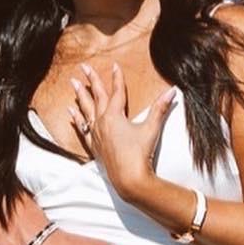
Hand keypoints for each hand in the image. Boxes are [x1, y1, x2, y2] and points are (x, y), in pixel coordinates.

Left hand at [70, 64, 176, 205]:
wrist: (129, 179)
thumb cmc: (140, 154)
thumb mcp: (151, 129)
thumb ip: (160, 108)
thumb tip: (172, 91)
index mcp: (115, 116)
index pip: (117, 92)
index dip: (116, 77)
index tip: (114, 65)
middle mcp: (102, 122)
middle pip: (96, 96)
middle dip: (91, 80)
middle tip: (83, 66)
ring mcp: (96, 134)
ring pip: (86, 109)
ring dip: (80, 95)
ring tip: (72, 83)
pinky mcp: (94, 145)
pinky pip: (82, 128)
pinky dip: (77, 118)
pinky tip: (71, 112)